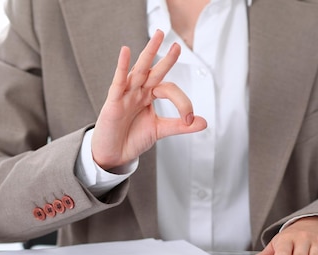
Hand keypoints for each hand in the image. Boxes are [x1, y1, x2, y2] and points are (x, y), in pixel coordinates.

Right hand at [91, 29, 206, 170]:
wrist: (114, 154)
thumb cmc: (132, 139)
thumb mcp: (160, 130)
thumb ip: (180, 126)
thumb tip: (204, 122)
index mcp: (149, 96)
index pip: (169, 89)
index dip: (182, 102)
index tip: (188, 118)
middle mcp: (138, 91)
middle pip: (154, 71)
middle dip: (166, 58)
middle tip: (178, 45)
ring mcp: (126, 94)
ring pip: (139, 70)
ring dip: (149, 53)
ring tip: (158, 36)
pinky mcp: (113, 101)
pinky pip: (118, 81)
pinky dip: (122, 66)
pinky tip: (125, 52)